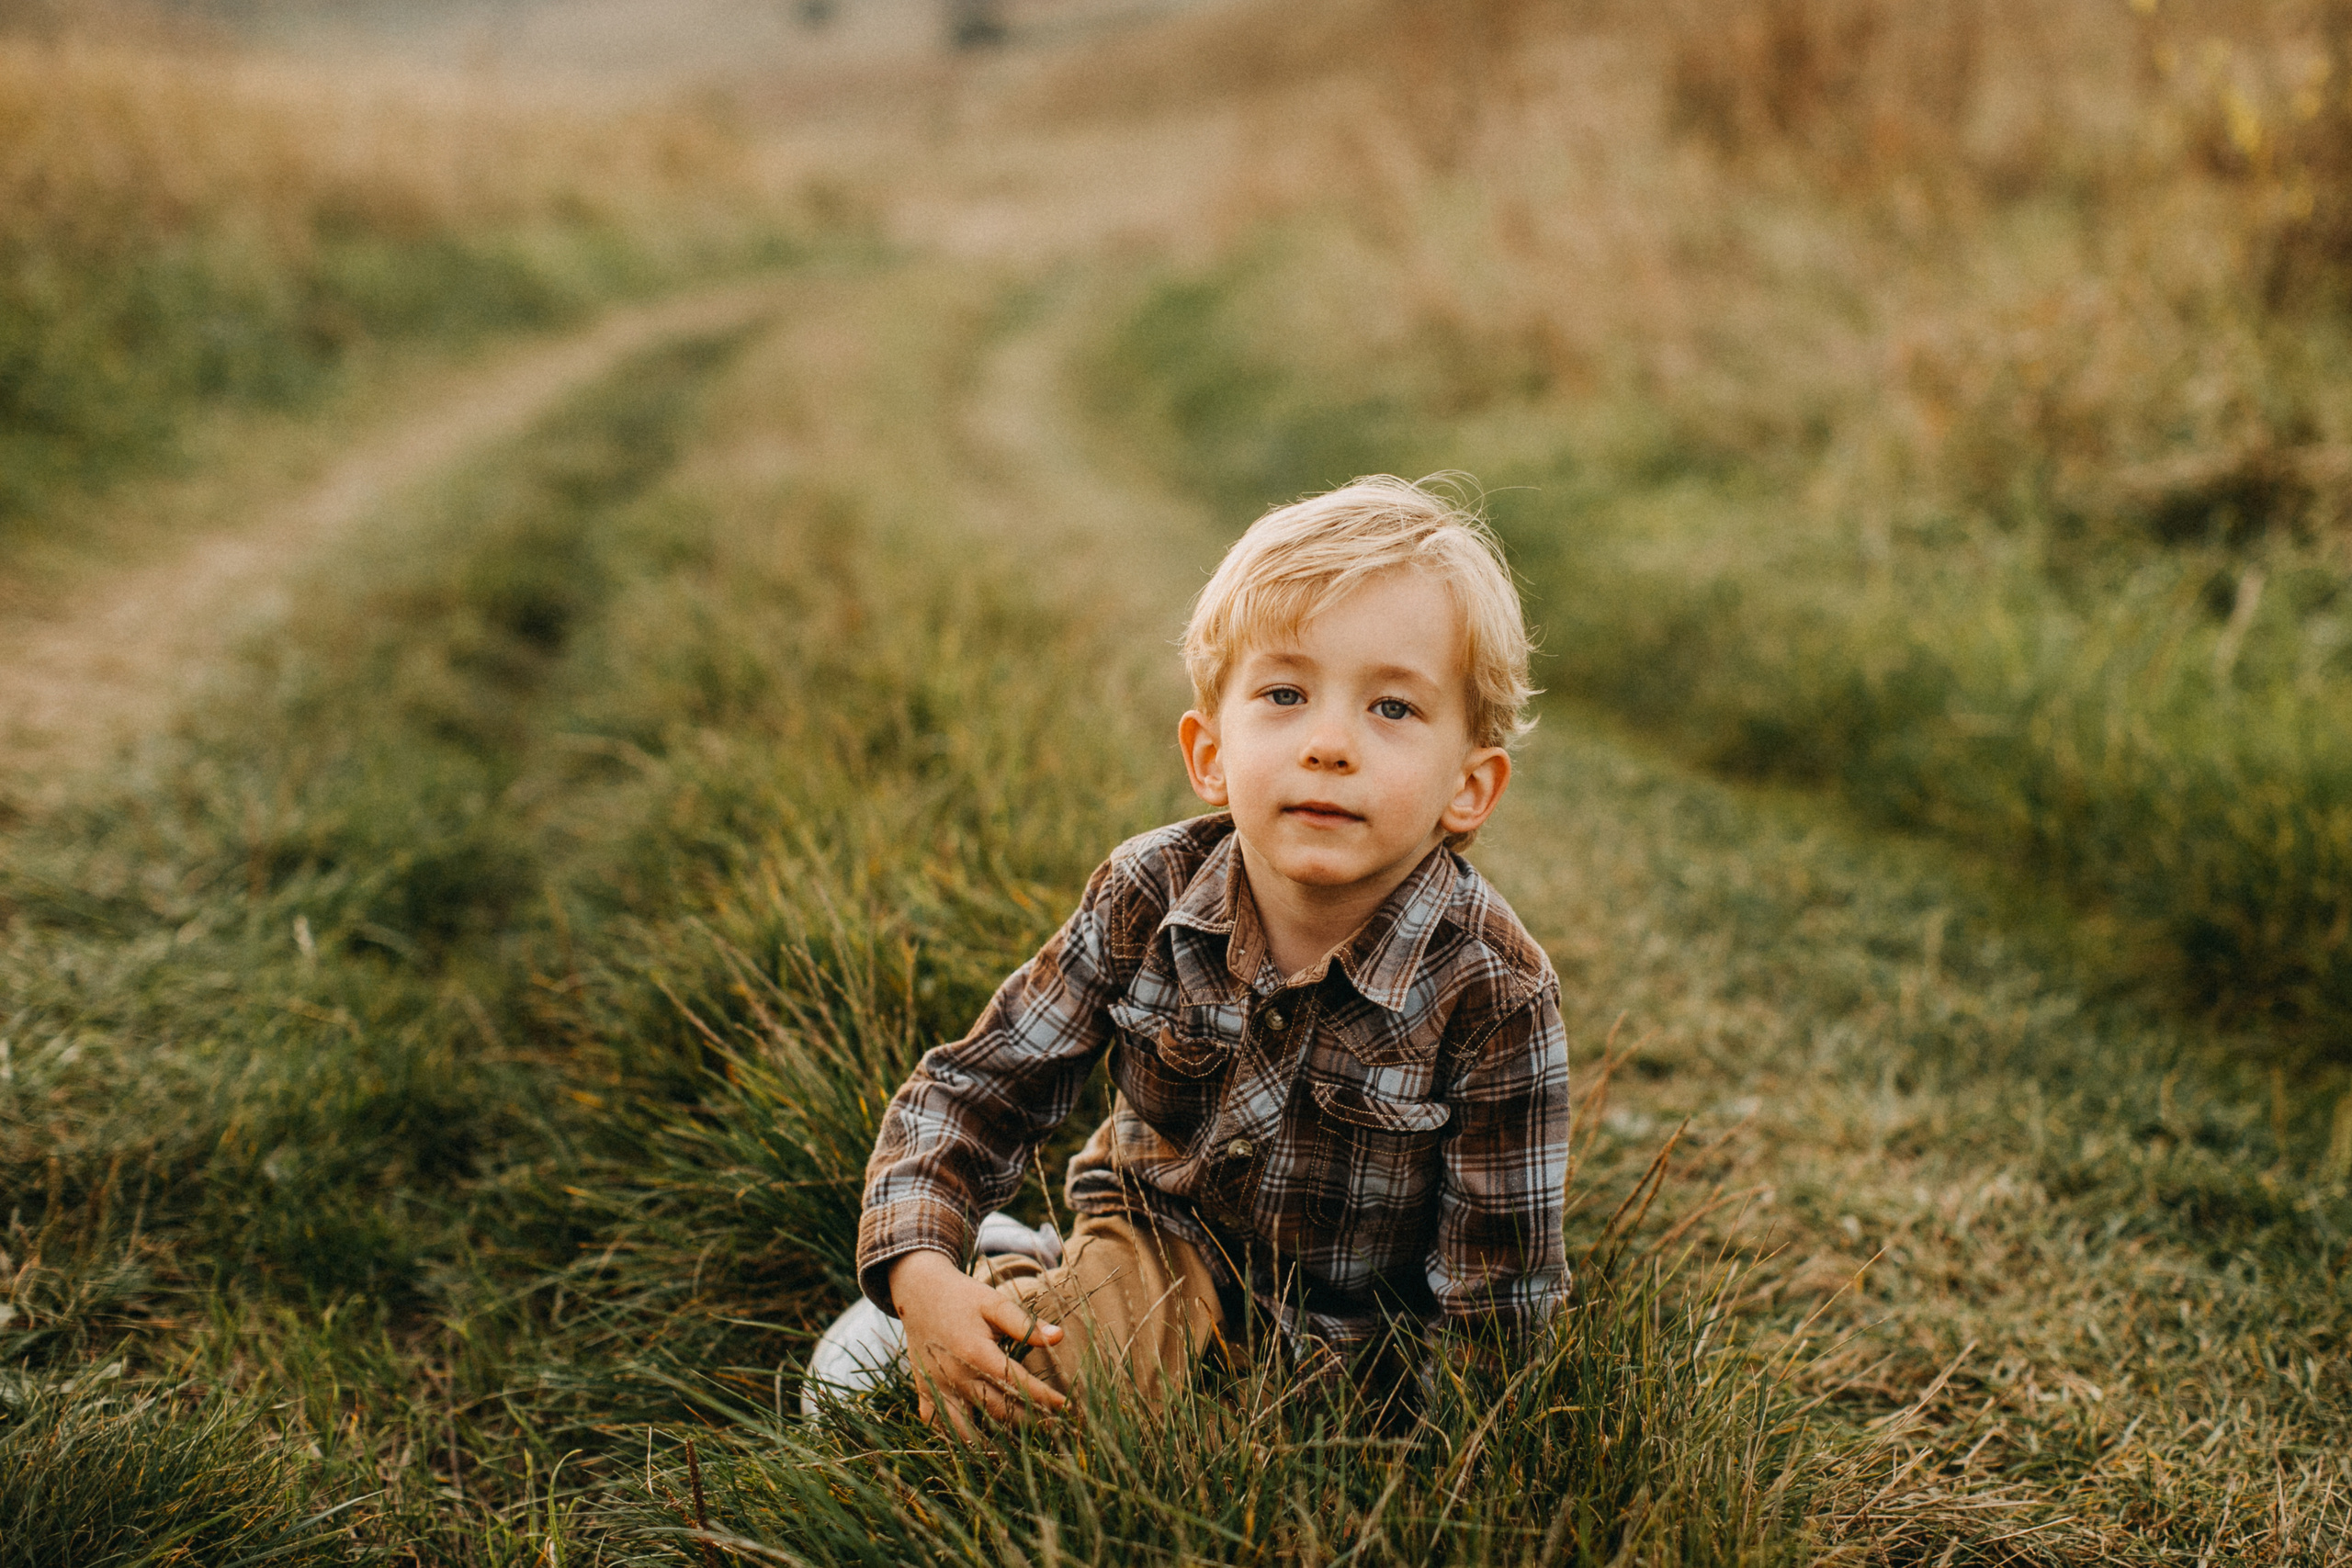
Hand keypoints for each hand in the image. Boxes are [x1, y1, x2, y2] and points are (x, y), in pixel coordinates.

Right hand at [887, 1248, 1068, 1435]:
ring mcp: (938, 1388)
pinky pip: (939, 1426)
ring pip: (968, 1429)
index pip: (1018, 1384)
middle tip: (1053, 1425)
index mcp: (976, 1353)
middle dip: (1029, 1421)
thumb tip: (1059, 1337)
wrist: (919, 1292)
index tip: (1066, 1407)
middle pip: (998, 1412)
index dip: (1044, 1398)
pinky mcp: (924, 1393)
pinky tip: (978, 1440)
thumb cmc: (962, 1297)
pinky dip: (956, 1437)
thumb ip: (1025, 1324)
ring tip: (1022, 1442)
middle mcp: (956, 1377)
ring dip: (994, 1438)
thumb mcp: (994, 1303)